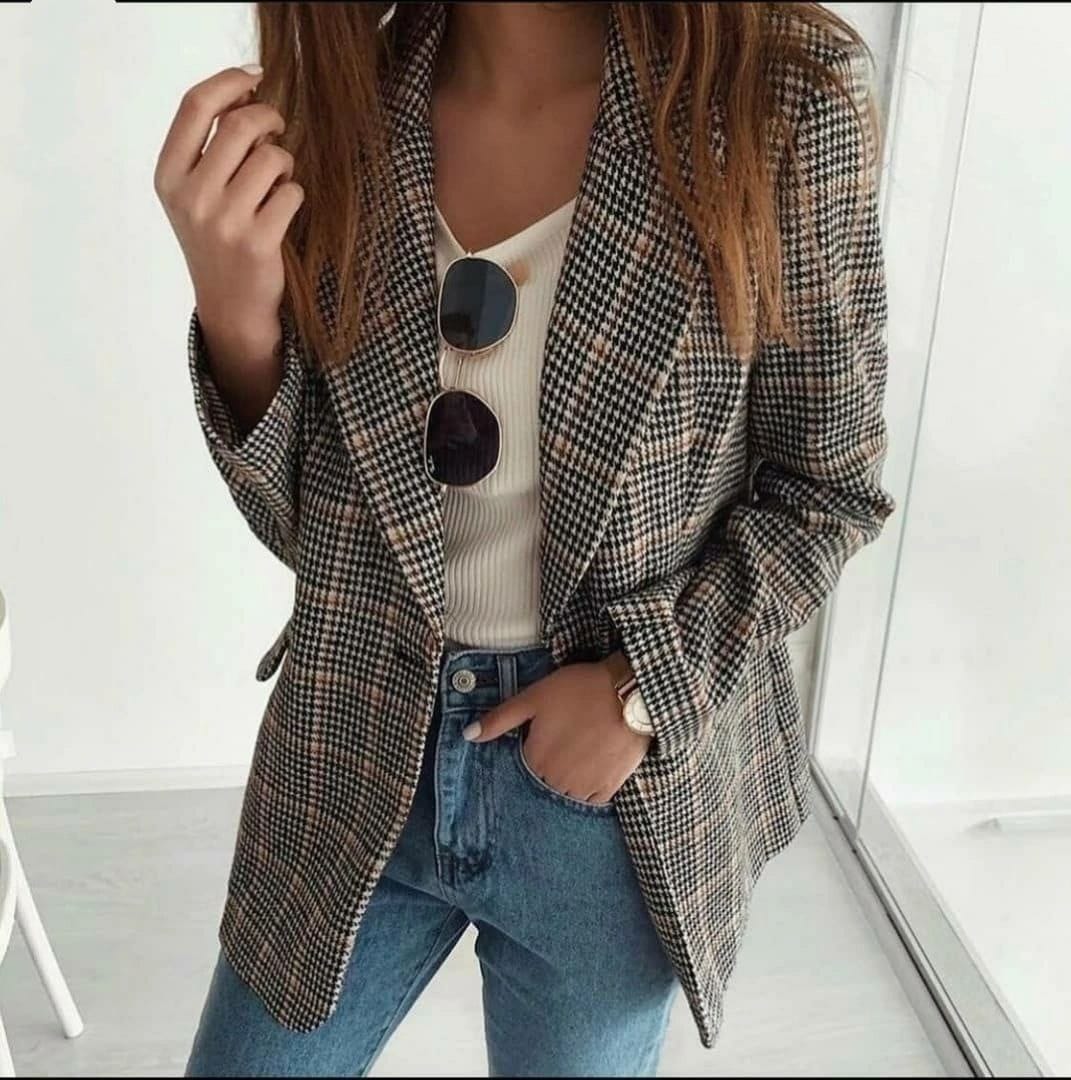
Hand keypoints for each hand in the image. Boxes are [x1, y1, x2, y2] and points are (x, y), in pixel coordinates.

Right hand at [154, 65, 303, 430]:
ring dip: (284, 163)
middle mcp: (191, 196)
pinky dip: (294, 195)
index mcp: (169, 177)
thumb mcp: (195, 194)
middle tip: (277, 132)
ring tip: (277, 183)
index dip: (230, 81)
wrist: (230, 307)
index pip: (195, 106)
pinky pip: (292, 192)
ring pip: (272, 158)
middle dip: (269, 119)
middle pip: (240, 125)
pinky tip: (283, 212)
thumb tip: (245, 95)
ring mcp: (224, 221)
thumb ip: (210, 148)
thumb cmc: (217, 241)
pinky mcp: (257, 242)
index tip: (256, 76)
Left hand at [464, 661, 651, 804]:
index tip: (550, 729)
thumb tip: (468, 736)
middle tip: (570, 733)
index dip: (536, 744)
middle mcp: (556, 781)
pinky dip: (591, 783)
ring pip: (567, 790)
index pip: (525, 764)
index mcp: (535, 759)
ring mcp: (584, 788)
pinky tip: (597, 759)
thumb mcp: (534, 697)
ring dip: (571, 773)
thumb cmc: (580, 690)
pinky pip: (592, 798)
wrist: (629, 693)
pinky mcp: (610, 789)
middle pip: (545, 779)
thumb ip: (499, 719)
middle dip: (552, 760)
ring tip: (584, 744)